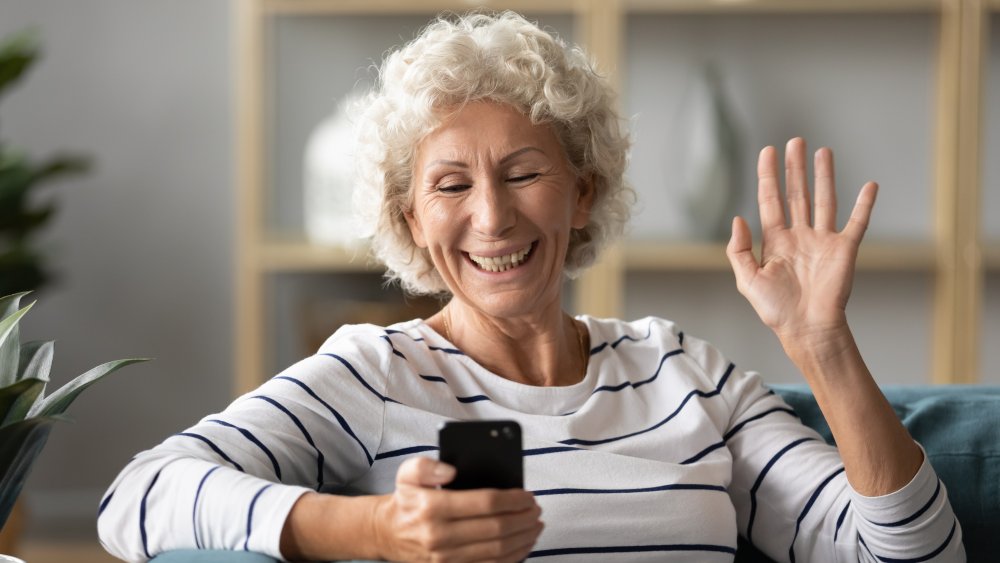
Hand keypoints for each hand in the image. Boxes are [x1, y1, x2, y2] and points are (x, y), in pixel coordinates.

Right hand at [374, 457, 543, 561]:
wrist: (388, 534)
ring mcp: (446, 559)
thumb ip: (426, 465)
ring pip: (498, 550)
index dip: (512, 499)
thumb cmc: (407, 501)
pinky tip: (524, 544)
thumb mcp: (407, 474)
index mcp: (432, 508)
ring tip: (536, 525)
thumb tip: (452, 470)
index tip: (528, 495)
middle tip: (537, 509)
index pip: (485, 503)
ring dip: (524, 538)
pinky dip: (513, 557)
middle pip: (497, 528)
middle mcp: (439, 536)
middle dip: (524, 518)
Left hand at [726, 138, 876, 348]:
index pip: (770, 200)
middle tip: (795, 140)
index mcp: (775, 241)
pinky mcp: (845, 250)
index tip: (767, 151)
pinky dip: (864, 205)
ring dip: (824, 176)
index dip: (768, 175)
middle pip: (797, 193)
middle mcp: (799, 236)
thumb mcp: (747, 279)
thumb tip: (738, 217)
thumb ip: (738, 249)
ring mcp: (823, 241)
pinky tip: (869, 185)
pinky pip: (857, 223)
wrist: (807, 330)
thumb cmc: (776, 309)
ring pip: (824, 200)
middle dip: (795, 167)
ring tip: (822, 151)